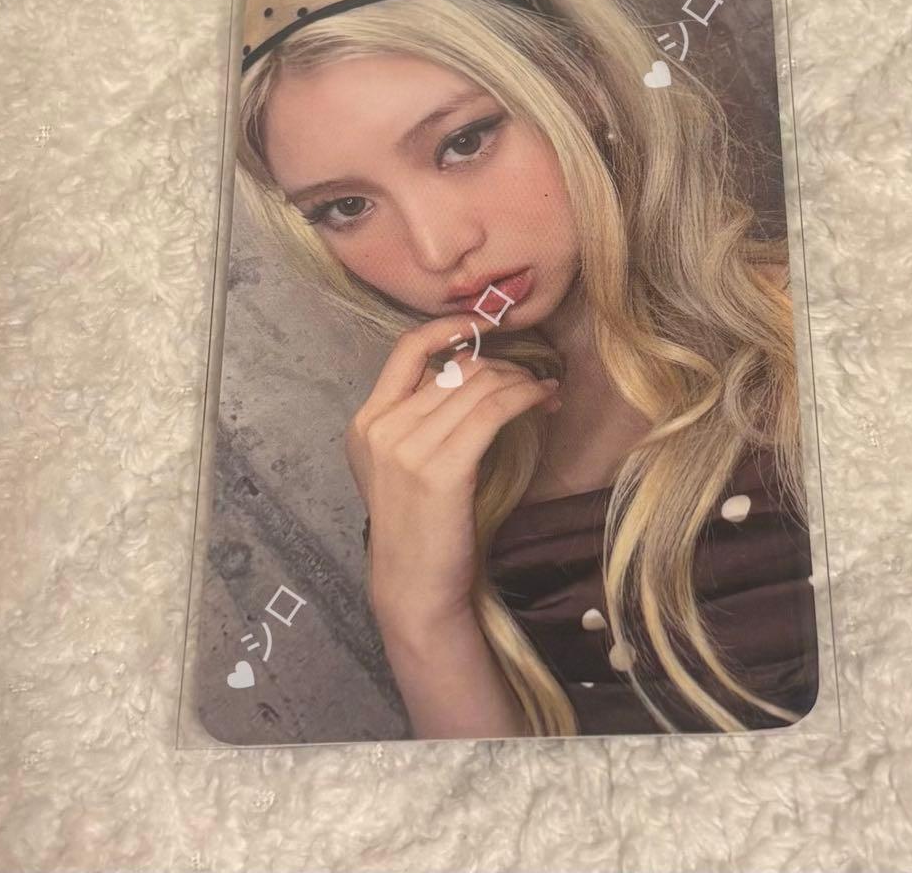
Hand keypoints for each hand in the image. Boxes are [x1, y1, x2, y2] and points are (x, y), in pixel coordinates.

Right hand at [345, 314, 560, 638]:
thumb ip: (420, 418)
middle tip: (534, 381)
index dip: (448, 327)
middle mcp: (381, 427)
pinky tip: (543, 403)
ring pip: (478, 386)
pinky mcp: (442, 468)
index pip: (406, 350)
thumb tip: (474, 371)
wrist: (414, 587)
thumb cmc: (418, 527)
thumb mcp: (401, 465)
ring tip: (544, 395)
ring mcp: (407, 447)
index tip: (484, 323)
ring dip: (521, 383)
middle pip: (455, 369)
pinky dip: (525, 398)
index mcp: (366, 422)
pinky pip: (493, 411)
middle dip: (503, 368)